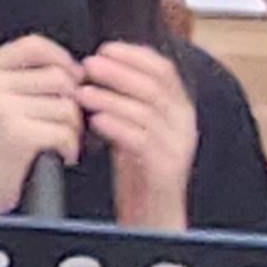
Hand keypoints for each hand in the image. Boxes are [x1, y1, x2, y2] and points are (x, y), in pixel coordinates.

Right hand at [0, 35, 85, 216]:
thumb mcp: (0, 99)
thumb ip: (30, 76)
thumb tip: (80, 69)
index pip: (33, 45)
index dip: (61, 58)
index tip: (72, 76)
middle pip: (58, 76)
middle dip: (72, 102)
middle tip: (62, 123)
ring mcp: (0, 109)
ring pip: (66, 106)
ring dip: (73, 128)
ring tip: (57, 140)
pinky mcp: (16, 134)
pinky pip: (65, 131)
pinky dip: (70, 147)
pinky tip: (58, 154)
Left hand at [81, 40, 200, 232]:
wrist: (152, 218)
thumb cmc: (138, 173)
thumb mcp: (134, 128)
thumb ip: (125, 101)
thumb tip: (100, 67)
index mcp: (178, 110)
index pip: (164, 71)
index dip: (135, 55)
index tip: (105, 48)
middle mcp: (183, 124)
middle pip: (155, 86)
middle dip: (120, 71)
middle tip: (88, 64)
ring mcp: (177, 146)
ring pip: (147, 111)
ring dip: (112, 98)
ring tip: (82, 93)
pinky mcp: (165, 168)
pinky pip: (142, 141)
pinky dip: (117, 127)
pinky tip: (95, 121)